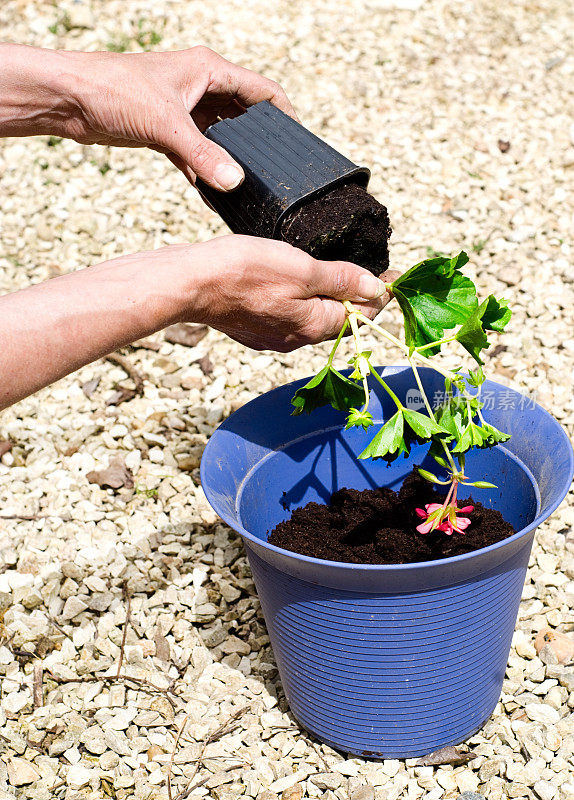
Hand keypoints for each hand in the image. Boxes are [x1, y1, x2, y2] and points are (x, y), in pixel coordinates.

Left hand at [60, 46, 294, 190]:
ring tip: (246, 186)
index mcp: (209, 70)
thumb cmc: (114, 89)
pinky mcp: (167, 130)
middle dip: (257, 144)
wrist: (70, 99)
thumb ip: (203, 156)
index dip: (284, 115)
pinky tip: (212, 193)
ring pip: (220, 138)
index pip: (262, 91)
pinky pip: (196, 154)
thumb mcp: (166, 124)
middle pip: (243, 117)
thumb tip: (234, 183)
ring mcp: (184, 109)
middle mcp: (201, 87)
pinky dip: (204, 171)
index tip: (298, 143)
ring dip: (228, 161)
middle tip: (273, 172)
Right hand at [168, 235, 394, 351]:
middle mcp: (295, 339)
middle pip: (336, 319)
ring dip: (327, 298)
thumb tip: (375, 288)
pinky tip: (295, 284)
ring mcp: (272, 338)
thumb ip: (339, 279)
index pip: (360, 315)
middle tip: (370, 273)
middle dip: (355, 297)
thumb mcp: (301, 268)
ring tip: (335, 275)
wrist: (190, 284)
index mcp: (313, 326)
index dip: (379, 295)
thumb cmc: (243, 272)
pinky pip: (288, 317)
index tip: (393, 278)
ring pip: (311, 318)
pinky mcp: (253, 330)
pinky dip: (301, 301)